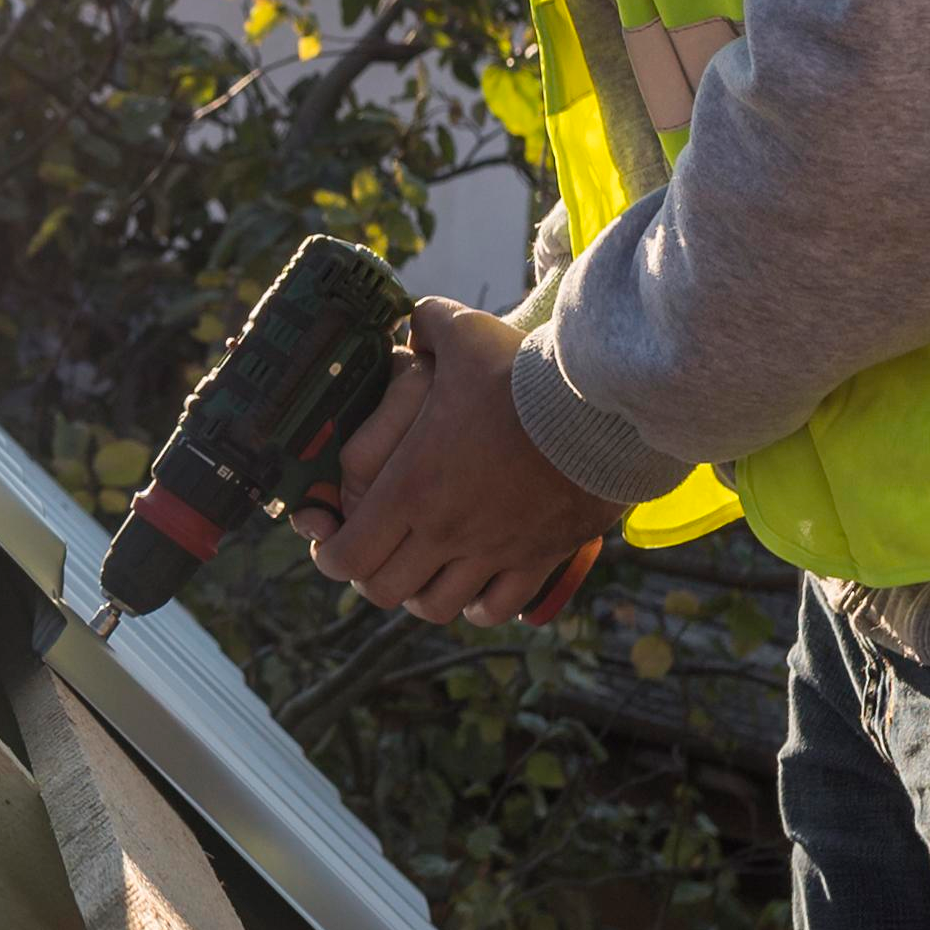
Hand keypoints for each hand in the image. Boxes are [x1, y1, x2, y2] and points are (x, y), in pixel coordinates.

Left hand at [298, 298, 617, 626]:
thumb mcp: (464, 333)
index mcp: (411, 488)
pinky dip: (478, 605)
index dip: (329, 554)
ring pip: (436, 608)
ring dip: (421, 594)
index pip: (347, 556)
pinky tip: (476, 586)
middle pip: (383, 590)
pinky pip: (496, 608)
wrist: (600, 409)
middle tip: (375, 552)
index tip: (331, 539)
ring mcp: (492, 552)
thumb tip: (412, 321)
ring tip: (423, 571)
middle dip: (370, 576)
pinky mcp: (537, 559)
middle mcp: (444, 532)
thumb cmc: (523, 374)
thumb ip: (427, 324)